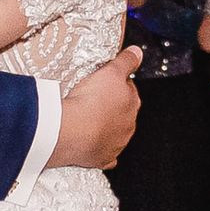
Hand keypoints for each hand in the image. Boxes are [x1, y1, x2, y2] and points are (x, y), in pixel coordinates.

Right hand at [49, 48, 142, 170]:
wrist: (72, 131)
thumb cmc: (91, 102)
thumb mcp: (111, 72)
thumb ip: (126, 62)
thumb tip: (137, 52)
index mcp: (132, 104)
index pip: (129, 91)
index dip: (118, 85)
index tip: (106, 82)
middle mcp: (128, 126)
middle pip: (122, 112)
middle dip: (112, 106)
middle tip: (94, 99)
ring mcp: (116, 144)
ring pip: (114, 133)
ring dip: (105, 127)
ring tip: (88, 119)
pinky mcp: (101, 158)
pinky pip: (105, 155)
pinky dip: (100, 150)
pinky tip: (93, 145)